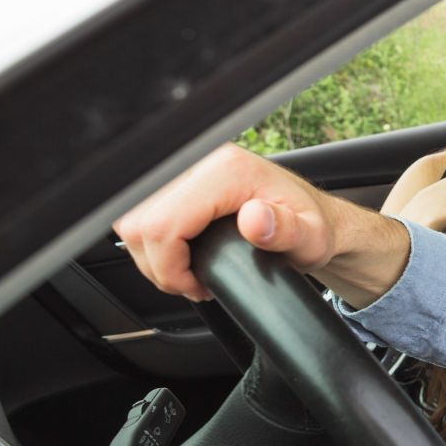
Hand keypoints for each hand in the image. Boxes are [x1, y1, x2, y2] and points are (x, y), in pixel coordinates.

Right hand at [112, 144, 340, 300]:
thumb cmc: (312, 227)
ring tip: (189, 271)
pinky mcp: (177, 178)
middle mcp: (200, 160)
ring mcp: (186, 167)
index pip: (161, 223)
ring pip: (132, 219)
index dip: (169, 266)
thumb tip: (255, 218)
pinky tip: (182, 254)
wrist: (314, 218)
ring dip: (153, 255)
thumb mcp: (310, 237)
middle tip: (193, 282)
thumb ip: (286, 230)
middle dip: (159, 265)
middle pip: (138, 222)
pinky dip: (154, 243)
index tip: (195, 284)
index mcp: (227, 170)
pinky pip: (139, 214)